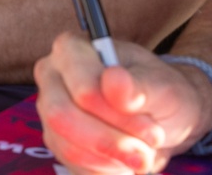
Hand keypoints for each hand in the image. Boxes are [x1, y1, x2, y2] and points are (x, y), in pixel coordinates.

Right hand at [34, 33, 211, 174]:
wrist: (161, 117)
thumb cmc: (159, 91)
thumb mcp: (161, 86)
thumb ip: (138, 85)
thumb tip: (113, 81)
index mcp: (72, 49)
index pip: (82, 89)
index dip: (117, 115)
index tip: (151, 128)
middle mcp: (52, 75)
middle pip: (62, 116)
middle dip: (110, 142)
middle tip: (147, 152)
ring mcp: (50, 110)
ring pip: (68, 147)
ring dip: (113, 159)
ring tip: (142, 154)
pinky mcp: (56, 140)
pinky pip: (73, 166)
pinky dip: (107, 170)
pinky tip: (124, 161)